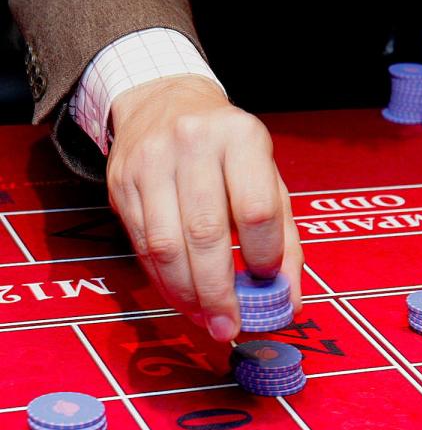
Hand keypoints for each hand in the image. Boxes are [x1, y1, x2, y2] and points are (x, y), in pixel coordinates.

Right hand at [107, 75, 303, 340]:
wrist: (166, 103)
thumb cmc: (231, 153)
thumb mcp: (269, 181)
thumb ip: (285, 241)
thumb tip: (290, 301)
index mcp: (242, 138)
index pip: (255, 209)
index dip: (263, 255)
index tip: (266, 281)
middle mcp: (194, 144)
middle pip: (205, 233)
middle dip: (218, 291)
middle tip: (229, 326)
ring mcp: (151, 161)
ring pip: (166, 245)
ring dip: (187, 294)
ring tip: (207, 320)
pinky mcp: (122, 182)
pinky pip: (142, 245)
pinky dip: (164, 281)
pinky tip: (183, 298)